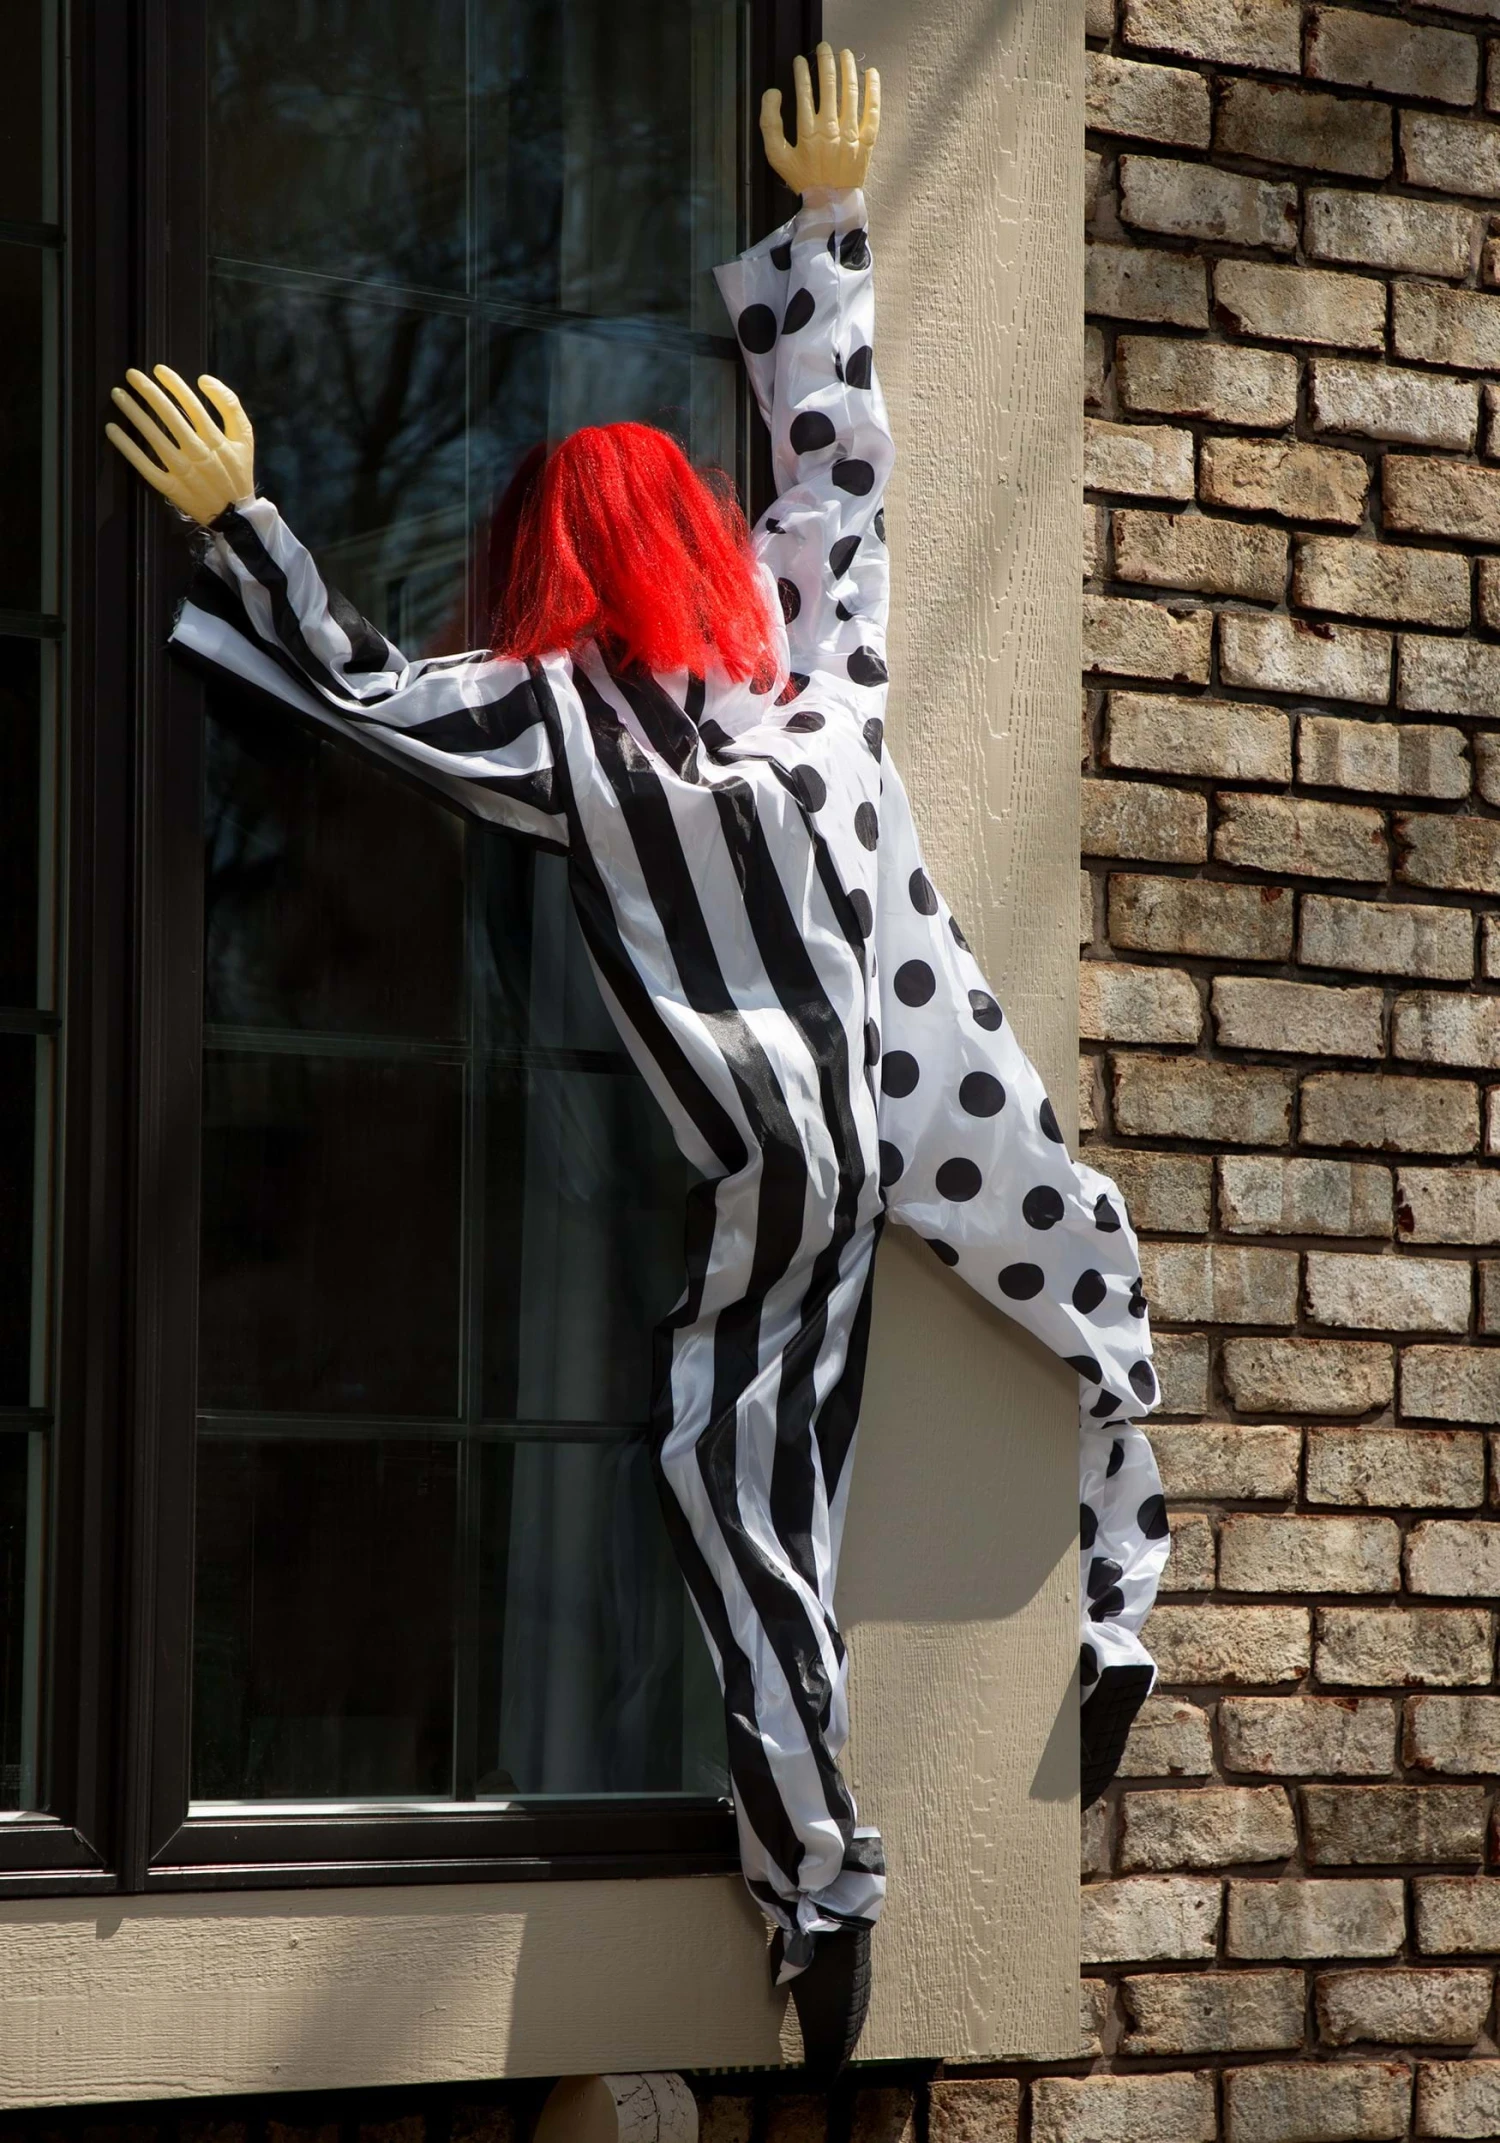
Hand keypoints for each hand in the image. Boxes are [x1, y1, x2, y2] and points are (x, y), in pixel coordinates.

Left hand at [105, 365, 255, 524]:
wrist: (235, 515)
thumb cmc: (237, 472)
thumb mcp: (245, 438)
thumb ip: (230, 406)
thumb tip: (205, 380)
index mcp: (217, 440)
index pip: (193, 405)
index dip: (174, 385)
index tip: (159, 370)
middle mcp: (199, 453)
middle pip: (171, 417)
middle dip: (149, 393)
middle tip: (131, 374)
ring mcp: (183, 471)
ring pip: (155, 438)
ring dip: (135, 414)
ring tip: (118, 395)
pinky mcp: (170, 487)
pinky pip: (145, 465)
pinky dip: (128, 448)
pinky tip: (113, 430)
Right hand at [761, 41, 878, 194]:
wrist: (830, 205)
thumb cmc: (803, 180)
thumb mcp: (777, 157)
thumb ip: (770, 124)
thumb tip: (773, 93)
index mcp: (808, 132)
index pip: (804, 92)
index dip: (802, 72)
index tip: (800, 61)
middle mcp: (831, 129)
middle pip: (829, 86)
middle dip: (826, 62)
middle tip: (824, 48)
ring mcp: (851, 135)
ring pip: (851, 93)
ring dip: (848, 68)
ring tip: (845, 54)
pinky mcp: (867, 141)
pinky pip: (873, 111)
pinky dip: (873, 90)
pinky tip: (871, 73)